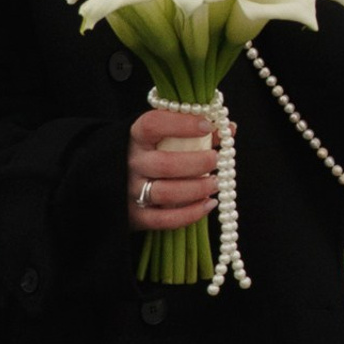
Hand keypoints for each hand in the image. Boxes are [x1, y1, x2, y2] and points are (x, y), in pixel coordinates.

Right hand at [127, 106, 217, 233]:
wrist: (113, 179)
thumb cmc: (151, 154)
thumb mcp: (165, 138)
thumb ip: (196, 132)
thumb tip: (229, 129)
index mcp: (135, 138)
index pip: (154, 124)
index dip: (182, 124)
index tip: (208, 126)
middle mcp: (130, 163)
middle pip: (165, 164)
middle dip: (198, 163)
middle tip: (217, 159)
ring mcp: (131, 191)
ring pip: (167, 193)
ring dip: (198, 188)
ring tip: (216, 183)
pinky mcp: (136, 216)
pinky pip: (165, 219)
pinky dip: (191, 213)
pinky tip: (209, 203)